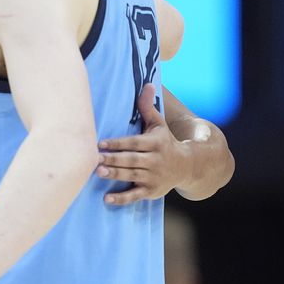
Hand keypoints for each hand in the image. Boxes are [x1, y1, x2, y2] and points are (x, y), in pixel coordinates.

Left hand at [97, 83, 190, 204]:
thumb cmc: (165, 142)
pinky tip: (106, 199)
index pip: (135, 143)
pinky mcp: (151, 191)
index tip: (101, 143)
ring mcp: (153, 177)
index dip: (119, 143)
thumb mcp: (159, 125)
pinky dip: (122, 198)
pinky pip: (135, 196)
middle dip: (114, 160)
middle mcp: (155, 160)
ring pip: (132, 176)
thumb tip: (148, 84)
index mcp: (155, 143)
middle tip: (95, 159)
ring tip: (99, 172)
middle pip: (132, 160)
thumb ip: (148, 108)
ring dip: (116, 175)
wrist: (188, 166)